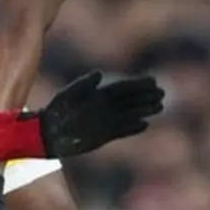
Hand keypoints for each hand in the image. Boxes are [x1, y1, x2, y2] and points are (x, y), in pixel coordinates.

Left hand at [34, 73, 163, 156]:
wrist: (47, 134)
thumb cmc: (56, 111)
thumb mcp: (68, 95)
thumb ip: (83, 85)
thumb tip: (99, 74)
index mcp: (97, 94)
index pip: (122, 88)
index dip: (137, 84)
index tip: (152, 81)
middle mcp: (104, 107)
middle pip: (130, 99)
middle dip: (146, 95)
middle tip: (162, 93)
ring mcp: (105, 121)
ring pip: (130, 113)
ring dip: (144, 110)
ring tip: (160, 106)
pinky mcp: (104, 135)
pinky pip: (122, 130)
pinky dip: (133, 128)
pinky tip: (145, 124)